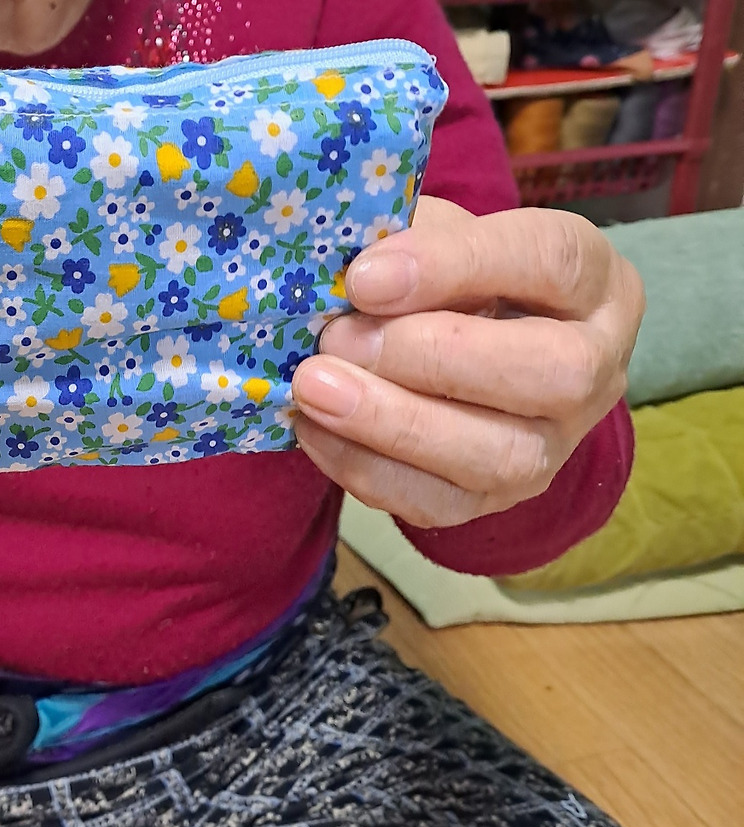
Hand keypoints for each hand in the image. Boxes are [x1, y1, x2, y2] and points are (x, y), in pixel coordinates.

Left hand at [291, 197, 643, 527]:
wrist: (462, 364)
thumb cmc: (452, 284)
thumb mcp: (441, 239)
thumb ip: (411, 241)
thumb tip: (352, 271)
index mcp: (594, 281)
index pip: (550, 261)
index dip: (455, 265)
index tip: (365, 276)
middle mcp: (597, 369)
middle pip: (549, 371)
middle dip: (429, 357)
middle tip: (337, 338)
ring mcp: (554, 446)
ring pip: (497, 454)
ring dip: (392, 423)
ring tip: (314, 388)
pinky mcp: (498, 500)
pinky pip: (438, 503)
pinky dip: (365, 467)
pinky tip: (314, 428)